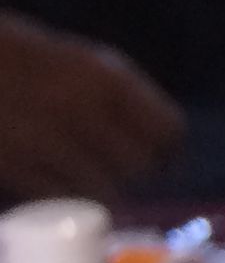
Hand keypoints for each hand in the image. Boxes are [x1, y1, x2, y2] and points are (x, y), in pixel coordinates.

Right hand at [0, 14, 183, 203]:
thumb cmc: (36, 65)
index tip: (164, 160)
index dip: (169, 150)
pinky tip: (61, 180)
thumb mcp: (90, 67)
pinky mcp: (13, 165)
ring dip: (103, 188)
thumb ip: (130, 102)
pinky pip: (62, 197)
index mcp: (108, 80)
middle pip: (140, 165)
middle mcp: (81, 109)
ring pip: (105, 189)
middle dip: (136, 170)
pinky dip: (67, 196)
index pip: (168, 130)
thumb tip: (170, 150)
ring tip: (88, 173)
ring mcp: (45, 140)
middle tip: (122, 169)